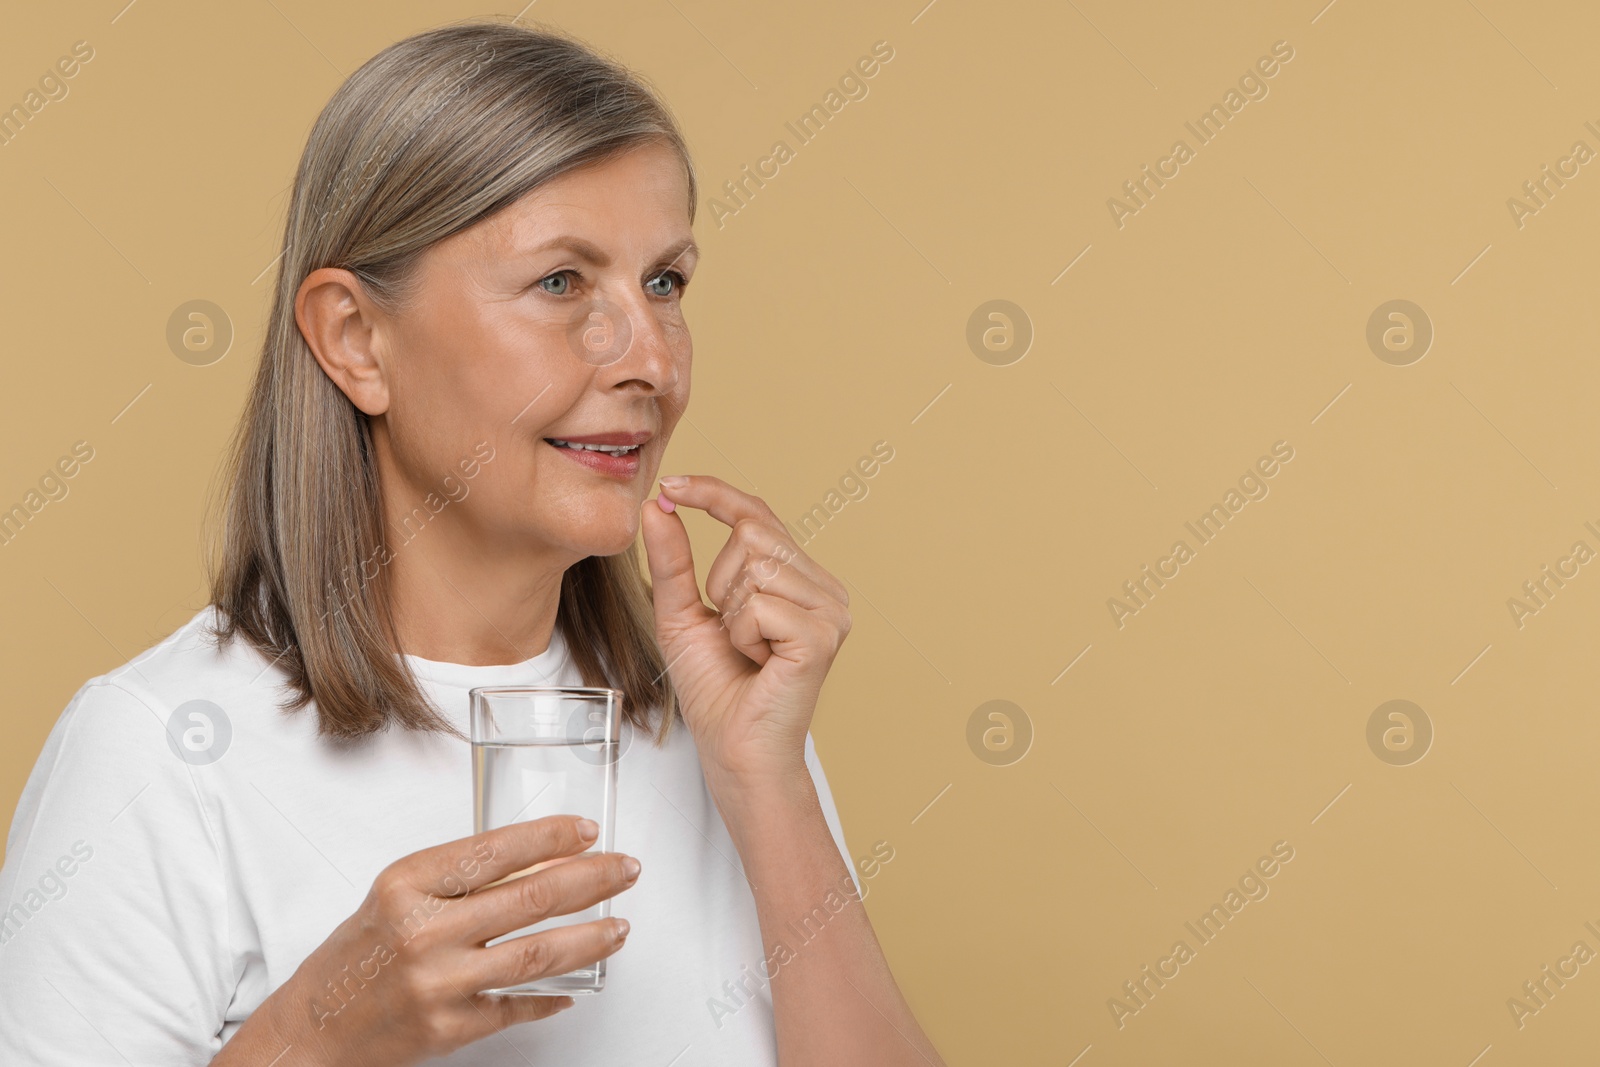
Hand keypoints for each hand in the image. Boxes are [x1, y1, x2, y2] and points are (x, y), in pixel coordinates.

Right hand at [217, 815, 637, 1066]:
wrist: (310, 1031)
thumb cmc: (355, 956)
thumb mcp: (395, 896)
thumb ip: (456, 879)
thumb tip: (536, 861)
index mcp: (407, 885)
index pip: (495, 850)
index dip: (550, 837)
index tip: (588, 830)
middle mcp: (423, 931)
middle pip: (529, 897)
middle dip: (590, 880)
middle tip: (625, 869)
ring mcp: (438, 983)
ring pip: (536, 954)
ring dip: (589, 939)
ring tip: (620, 926)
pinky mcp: (449, 1029)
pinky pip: (517, 1007)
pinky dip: (552, 996)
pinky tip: (577, 987)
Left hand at [639, 474, 852, 785]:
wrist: (733, 749)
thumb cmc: (715, 689)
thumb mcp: (681, 613)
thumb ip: (673, 560)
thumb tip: (659, 505)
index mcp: (798, 577)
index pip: (758, 513)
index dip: (714, 494)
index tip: (671, 485)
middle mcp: (824, 587)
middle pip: (752, 533)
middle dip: (720, 580)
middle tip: (730, 630)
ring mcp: (831, 610)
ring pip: (756, 566)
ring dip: (731, 612)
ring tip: (748, 650)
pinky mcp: (823, 635)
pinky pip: (760, 604)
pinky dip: (743, 634)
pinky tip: (759, 662)